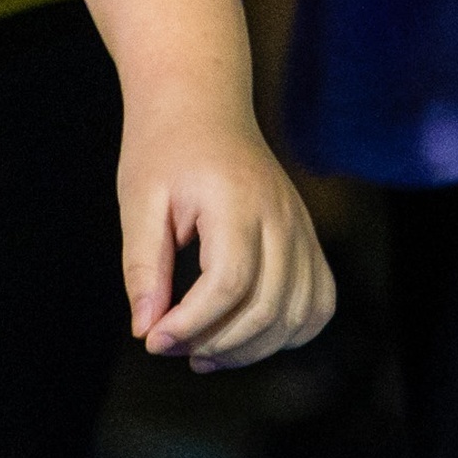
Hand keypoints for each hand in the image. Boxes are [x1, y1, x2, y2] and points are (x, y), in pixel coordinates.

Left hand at [119, 95, 336, 369]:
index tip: (153, 339)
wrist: (202, 106)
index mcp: (236, 199)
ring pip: (298, 314)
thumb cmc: (164, 150)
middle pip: (267, 307)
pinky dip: (289, 331)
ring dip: (252, 348)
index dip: (191, 324)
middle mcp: (281, 215)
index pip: (228, 284)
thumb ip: (143, 266)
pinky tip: (246, 336)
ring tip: (203, 351)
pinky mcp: (308, 238)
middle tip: (170, 346)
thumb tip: (146, 331)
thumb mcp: (139, 200)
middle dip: (216, 343)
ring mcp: (302, 227)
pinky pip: (318, 301)